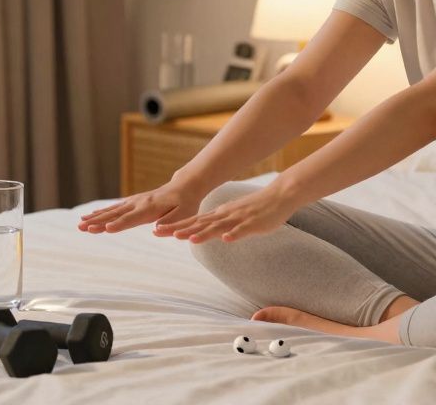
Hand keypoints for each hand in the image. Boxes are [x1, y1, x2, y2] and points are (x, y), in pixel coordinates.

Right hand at [77, 179, 205, 235]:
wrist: (184, 187)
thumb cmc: (186, 203)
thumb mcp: (185, 213)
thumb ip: (171, 222)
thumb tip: (156, 231)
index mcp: (151, 208)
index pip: (132, 218)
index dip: (119, 224)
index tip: (105, 229)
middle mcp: (139, 203)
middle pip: (116, 214)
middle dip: (99, 222)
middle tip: (83, 228)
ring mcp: (134, 201)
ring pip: (111, 211)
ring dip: (95, 218)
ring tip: (80, 224)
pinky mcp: (132, 202)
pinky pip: (113, 208)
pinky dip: (100, 212)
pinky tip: (89, 217)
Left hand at [154, 185, 298, 243]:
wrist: (279, 195)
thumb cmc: (257, 208)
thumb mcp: (233, 216)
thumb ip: (219, 224)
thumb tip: (203, 231)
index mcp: (219, 214)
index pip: (192, 222)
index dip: (174, 226)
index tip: (156, 230)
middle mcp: (225, 215)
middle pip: (198, 224)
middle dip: (179, 229)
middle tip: (158, 232)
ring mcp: (239, 219)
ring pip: (218, 226)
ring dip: (203, 233)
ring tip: (188, 238)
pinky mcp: (254, 223)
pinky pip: (243, 229)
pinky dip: (235, 234)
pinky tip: (226, 239)